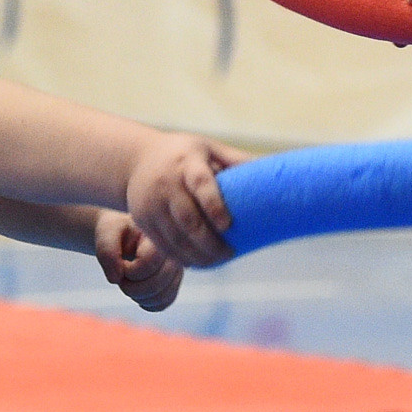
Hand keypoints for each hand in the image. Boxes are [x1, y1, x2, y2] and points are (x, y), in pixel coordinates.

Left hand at [94, 211, 183, 311]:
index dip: (129, 271)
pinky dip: (146, 304)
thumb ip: (107, 253)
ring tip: (128, 283)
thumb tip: (115, 279)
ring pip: (161, 296)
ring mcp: (176, 270)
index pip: (148, 264)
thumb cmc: (115, 233)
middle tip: (121, 277)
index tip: (120, 263)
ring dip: (138, 297)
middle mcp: (173, 253)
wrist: (123, 235)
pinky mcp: (174, 284)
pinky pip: (163, 304)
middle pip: (156, 284)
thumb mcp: (105, 234)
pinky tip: (137, 293)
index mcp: (158, 237)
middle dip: (131, 287)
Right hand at [123, 134, 246, 267]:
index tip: (228, 225)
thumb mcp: (209, 148)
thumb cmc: (184, 154)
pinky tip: (198, 263)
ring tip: (218, 261)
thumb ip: (237, 160)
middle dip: (209, 242)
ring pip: (175, 237)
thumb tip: (275, 169)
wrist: (136, 158)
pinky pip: (163, 245)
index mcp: (186, 162)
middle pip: (187, 219)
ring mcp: (150, 203)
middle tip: (230, 253)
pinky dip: (181, 258)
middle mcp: (166, 183)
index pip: (201, 184)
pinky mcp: (141, 219)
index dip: (214, 205)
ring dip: (197, 255)